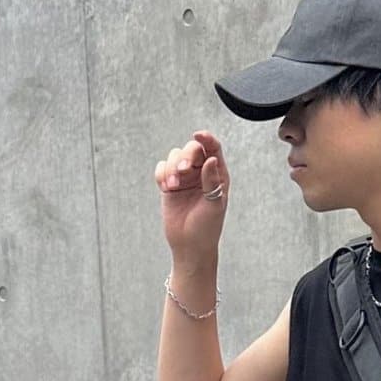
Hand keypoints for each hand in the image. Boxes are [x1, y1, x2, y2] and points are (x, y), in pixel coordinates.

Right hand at [155, 130, 229, 260]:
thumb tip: (211, 159)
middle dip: (185, 157)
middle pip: (192, 149)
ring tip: (172, 186)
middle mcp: (202, 173)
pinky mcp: (170, 185)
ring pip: (175, 156)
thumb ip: (212, 181)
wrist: (190, 246)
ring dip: (171, 168)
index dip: (206, 138)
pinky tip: (166, 187)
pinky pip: (162, 168)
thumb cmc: (207, 228)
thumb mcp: (214, 204)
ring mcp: (185, 178)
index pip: (213, 148)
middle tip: (183, 172)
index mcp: (218, 175)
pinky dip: (162, 174)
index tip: (198, 134)